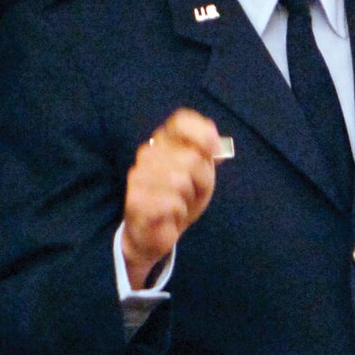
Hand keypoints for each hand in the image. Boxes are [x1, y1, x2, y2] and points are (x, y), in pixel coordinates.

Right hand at [122, 109, 220, 286]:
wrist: (154, 233)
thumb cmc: (179, 200)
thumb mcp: (200, 175)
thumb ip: (207, 154)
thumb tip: (218, 144)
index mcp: (164, 141)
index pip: (182, 121)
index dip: (203, 135)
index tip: (213, 151)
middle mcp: (148, 152)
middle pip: (191, 158)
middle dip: (201, 181)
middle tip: (191, 193)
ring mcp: (139, 175)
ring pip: (181, 181)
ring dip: (188, 199)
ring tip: (179, 205)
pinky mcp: (136, 199)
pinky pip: (171, 202)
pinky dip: (178, 213)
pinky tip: (170, 215)